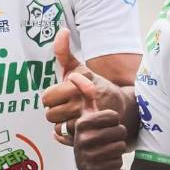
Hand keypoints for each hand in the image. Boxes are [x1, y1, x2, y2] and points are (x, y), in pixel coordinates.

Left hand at [42, 29, 121, 145]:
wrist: (121, 105)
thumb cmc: (95, 85)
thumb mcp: (80, 67)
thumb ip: (64, 52)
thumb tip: (62, 31)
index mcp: (79, 85)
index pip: (48, 97)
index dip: (51, 96)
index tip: (61, 93)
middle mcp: (83, 103)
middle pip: (50, 114)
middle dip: (54, 110)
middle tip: (63, 105)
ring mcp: (87, 121)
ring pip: (57, 127)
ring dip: (60, 122)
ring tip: (69, 115)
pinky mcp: (90, 135)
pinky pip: (65, 138)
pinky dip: (65, 134)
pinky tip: (72, 125)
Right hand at [68, 71, 127, 169]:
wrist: (91, 167)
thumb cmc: (92, 135)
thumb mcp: (88, 114)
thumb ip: (85, 94)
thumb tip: (75, 75)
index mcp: (81, 123)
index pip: (113, 115)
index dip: (114, 119)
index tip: (106, 123)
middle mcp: (81, 140)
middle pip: (119, 131)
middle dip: (119, 134)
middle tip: (108, 138)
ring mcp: (87, 157)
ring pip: (120, 146)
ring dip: (118, 148)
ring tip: (107, 149)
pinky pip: (118, 161)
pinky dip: (116, 162)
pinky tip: (106, 162)